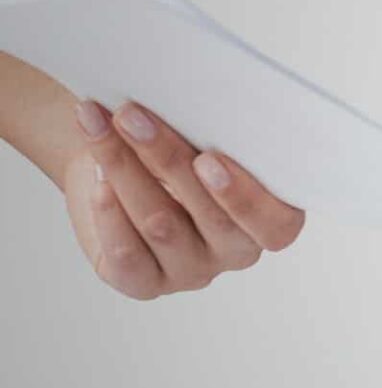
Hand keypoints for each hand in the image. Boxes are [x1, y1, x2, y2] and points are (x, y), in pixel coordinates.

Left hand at [63, 99, 302, 298]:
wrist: (127, 161)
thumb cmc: (180, 146)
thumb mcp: (207, 137)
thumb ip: (216, 134)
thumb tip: (193, 105)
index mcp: (271, 219)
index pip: (277, 225)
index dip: (245, 197)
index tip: (209, 158)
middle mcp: (236, 251)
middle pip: (210, 216)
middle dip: (167, 158)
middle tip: (132, 116)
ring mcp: (191, 271)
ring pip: (161, 226)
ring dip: (125, 170)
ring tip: (100, 126)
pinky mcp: (144, 283)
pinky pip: (127, 256)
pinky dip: (109, 213)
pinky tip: (98, 179)